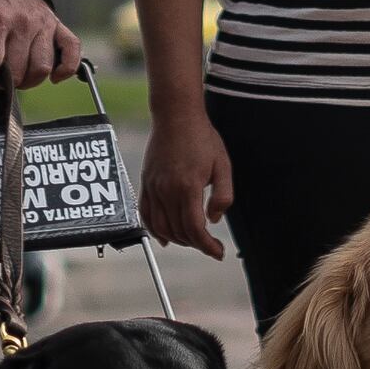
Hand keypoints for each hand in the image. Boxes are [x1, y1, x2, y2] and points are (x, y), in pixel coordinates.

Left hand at [0, 0, 79, 94]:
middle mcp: (23, 23)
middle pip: (17, 72)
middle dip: (1, 82)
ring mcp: (43, 24)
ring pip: (42, 68)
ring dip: (27, 80)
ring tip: (15, 74)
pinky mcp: (57, 24)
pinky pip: (71, 51)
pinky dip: (65, 69)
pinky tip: (52, 76)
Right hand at [140, 104, 234, 257]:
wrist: (176, 116)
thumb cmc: (202, 138)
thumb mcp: (223, 165)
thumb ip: (223, 196)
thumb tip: (214, 220)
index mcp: (188, 187)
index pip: (195, 229)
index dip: (207, 246)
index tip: (218, 252)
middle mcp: (167, 190)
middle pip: (179, 232)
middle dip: (196, 244)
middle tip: (210, 245)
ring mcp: (154, 187)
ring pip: (161, 228)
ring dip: (178, 240)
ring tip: (192, 240)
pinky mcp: (146, 183)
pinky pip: (146, 215)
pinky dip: (154, 231)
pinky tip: (164, 238)